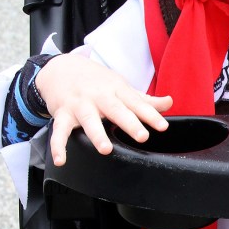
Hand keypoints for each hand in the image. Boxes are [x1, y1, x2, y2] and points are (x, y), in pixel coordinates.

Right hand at [36, 54, 172, 165]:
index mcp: (116, 90)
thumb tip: (169, 103)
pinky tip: (61, 160)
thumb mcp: (120, 86)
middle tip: (142, 136)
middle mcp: (99, 96)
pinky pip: (60, 131)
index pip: (136, 103)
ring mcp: (80, 104)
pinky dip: (58, 145)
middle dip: (129, 123)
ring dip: (96, 134)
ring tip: (105, 149)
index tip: (163, 126)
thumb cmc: (96, 81)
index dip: (150, 115)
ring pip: (88, 119)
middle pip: (115, 109)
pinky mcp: (63, 114)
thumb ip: (144, 99)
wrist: (61, 67)